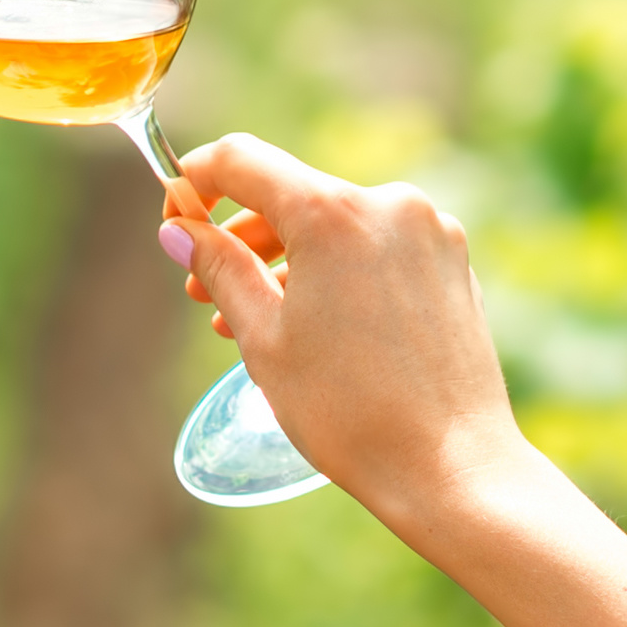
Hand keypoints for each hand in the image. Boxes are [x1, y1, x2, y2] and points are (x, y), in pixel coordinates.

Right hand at [165, 134, 528, 533]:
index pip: (243, 160)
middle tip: (202, 291)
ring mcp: (428, 231)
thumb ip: (219, 270)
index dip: (195, 181)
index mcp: (332, 214)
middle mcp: (387, 205)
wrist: (449, 465)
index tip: (174, 217)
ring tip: (255, 321)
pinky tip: (317, 326)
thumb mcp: (263, 338)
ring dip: (287, 261)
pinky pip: (376, 249)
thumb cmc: (348, 410)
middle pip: (292, 195)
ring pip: (336, 225)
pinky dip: (337, 273)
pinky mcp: (452, 261)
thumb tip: (178, 230)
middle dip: (241, 237)